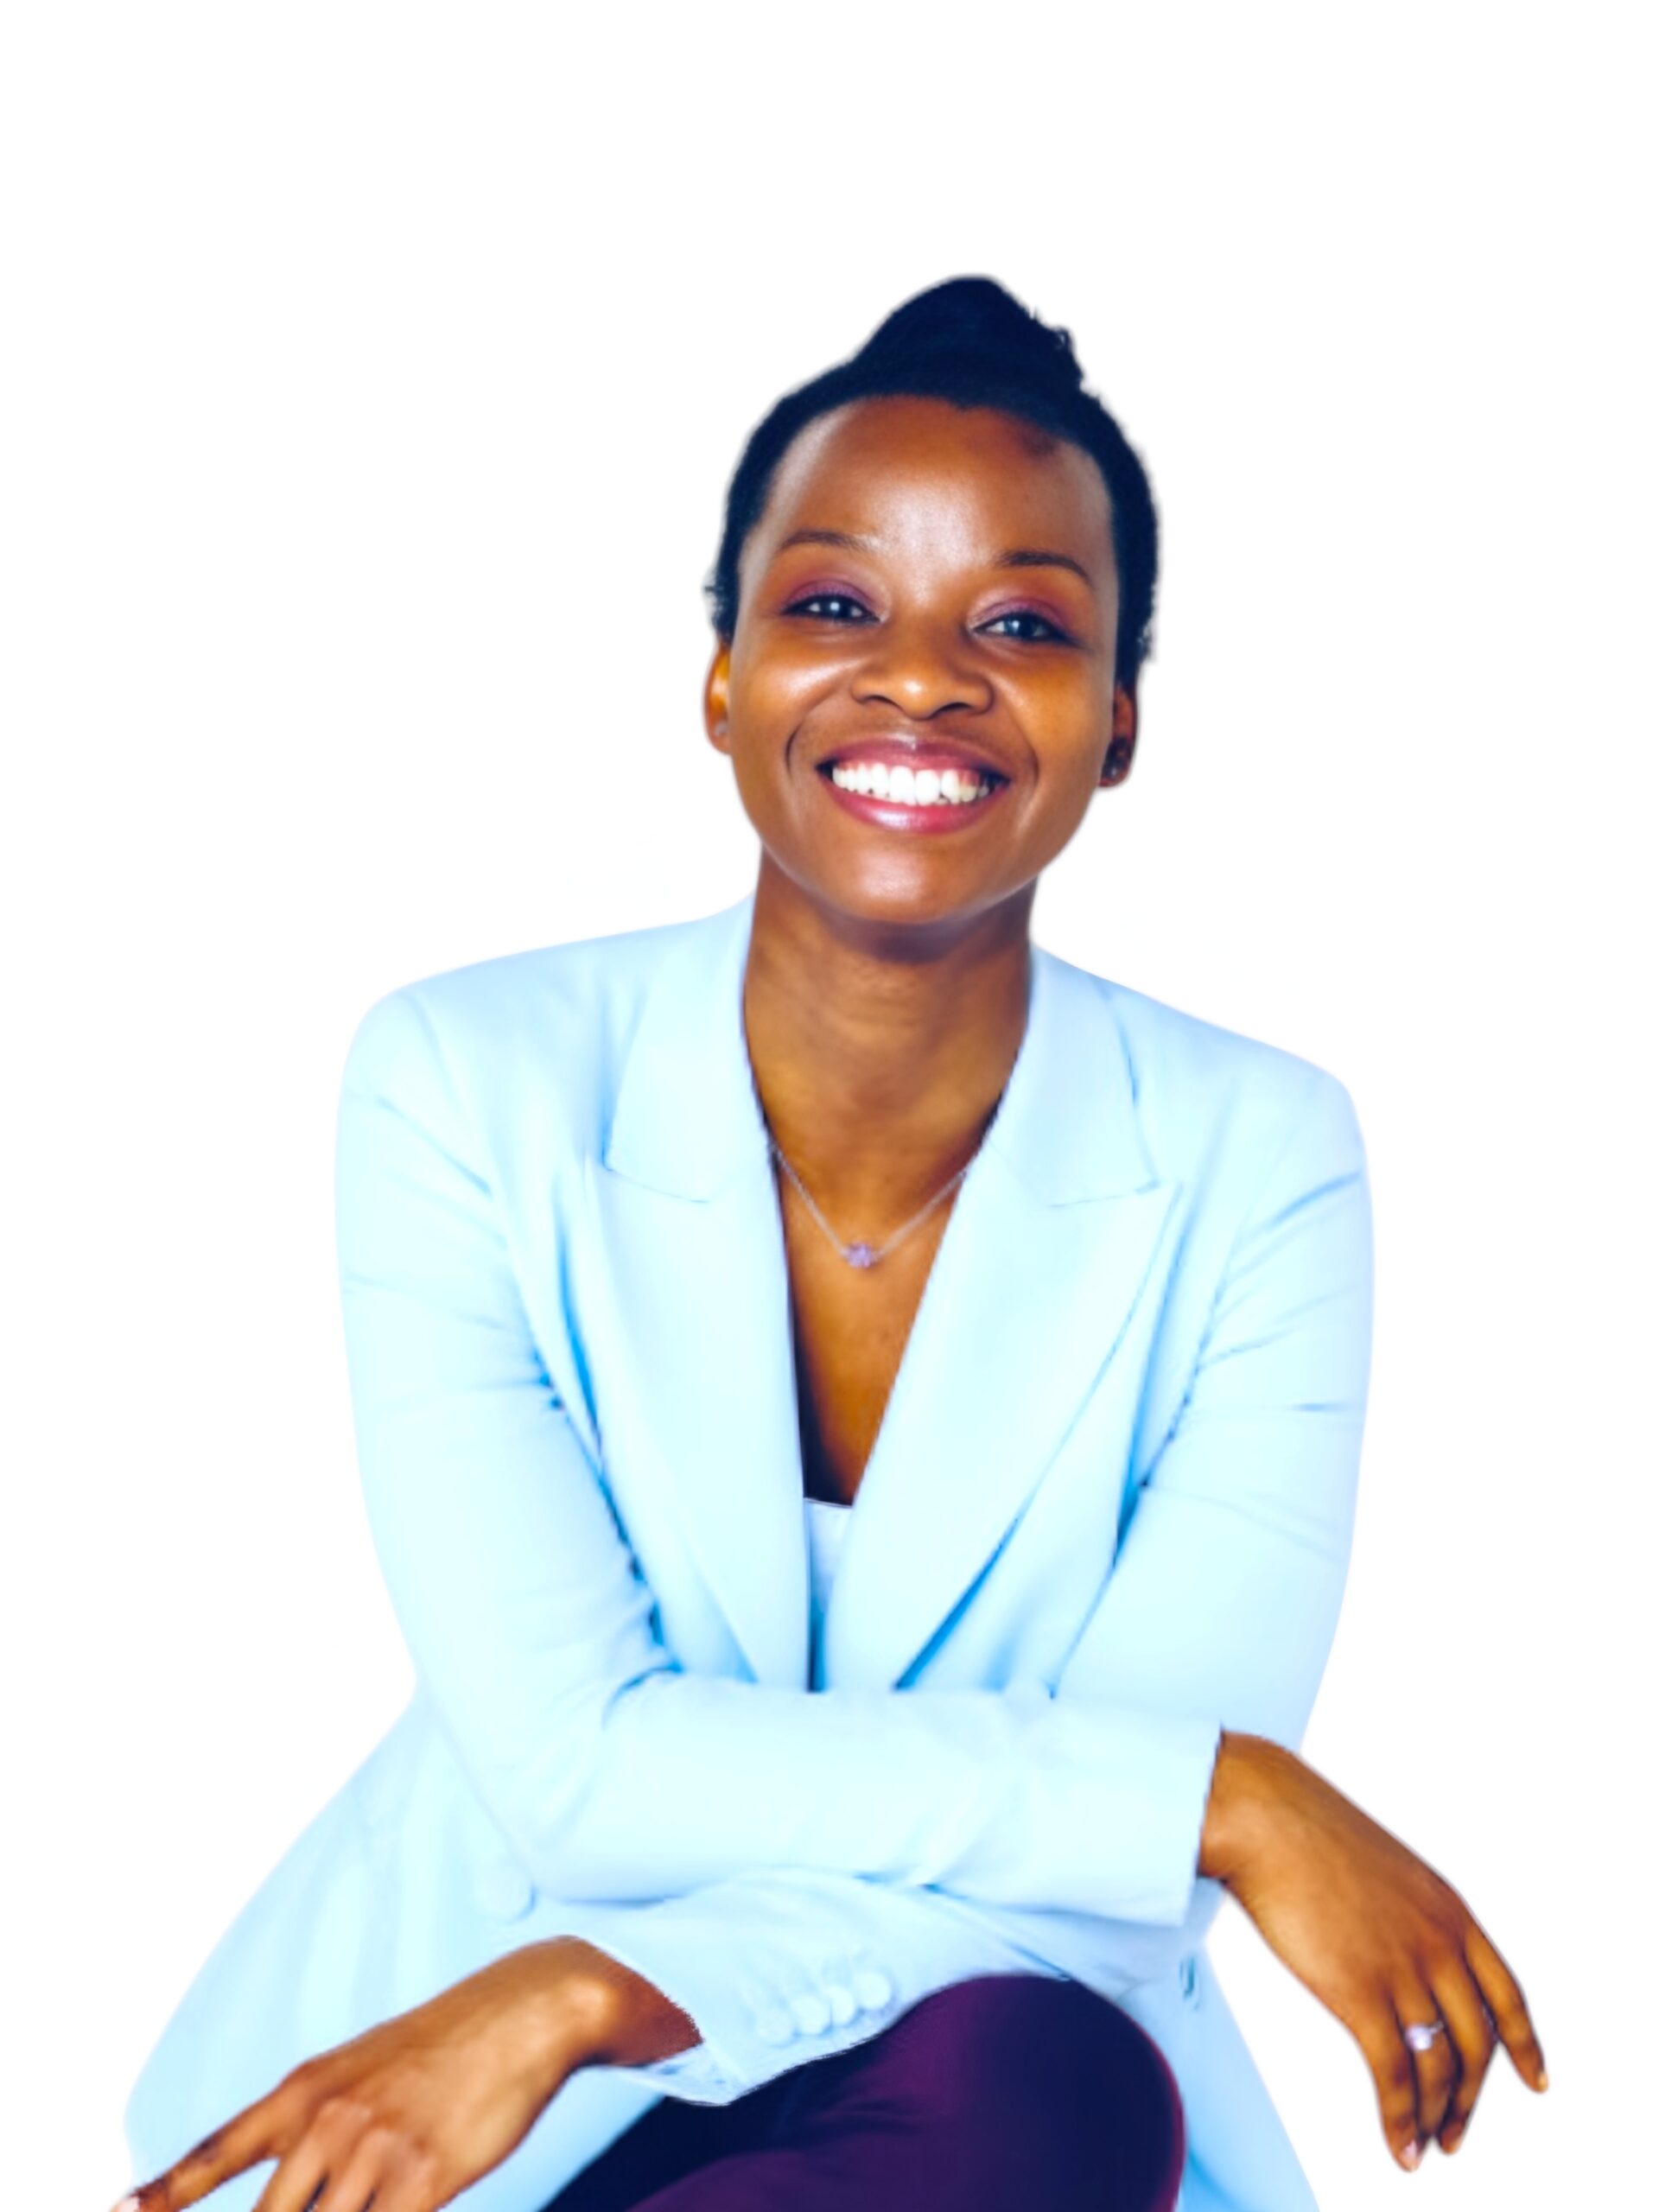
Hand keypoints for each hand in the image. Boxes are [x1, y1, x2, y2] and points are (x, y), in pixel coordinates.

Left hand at [110, 1936, 621, 2211]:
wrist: (524, 2011)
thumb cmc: (446, 2045)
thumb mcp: (365, 2070)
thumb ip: (318, 2127)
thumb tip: (294, 2190)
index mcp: (306, 2089)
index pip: (217, 2152)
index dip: (165, 2191)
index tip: (121, 2209)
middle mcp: (327, 2121)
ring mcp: (373, 2152)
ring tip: (369, 2202)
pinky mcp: (424, 2180)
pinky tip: (400, 2207)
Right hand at [1204, 1733, 1548, 2170]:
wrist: (1267, 1816)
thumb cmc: (1306, 1832)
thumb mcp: (1383, 1868)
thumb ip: (1403, 1915)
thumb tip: (1393, 1954)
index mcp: (1450, 1910)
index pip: (1507, 1994)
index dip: (1525, 2044)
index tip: (1537, 2081)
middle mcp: (1439, 1943)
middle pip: (1477, 2043)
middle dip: (1471, 2098)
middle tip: (1456, 2134)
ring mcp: (1403, 1969)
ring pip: (1440, 2067)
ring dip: (1437, 2118)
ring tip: (1424, 2148)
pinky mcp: (1360, 1993)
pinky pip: (1395, 2077)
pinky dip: (1401, 2121)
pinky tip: (1398, 2147)